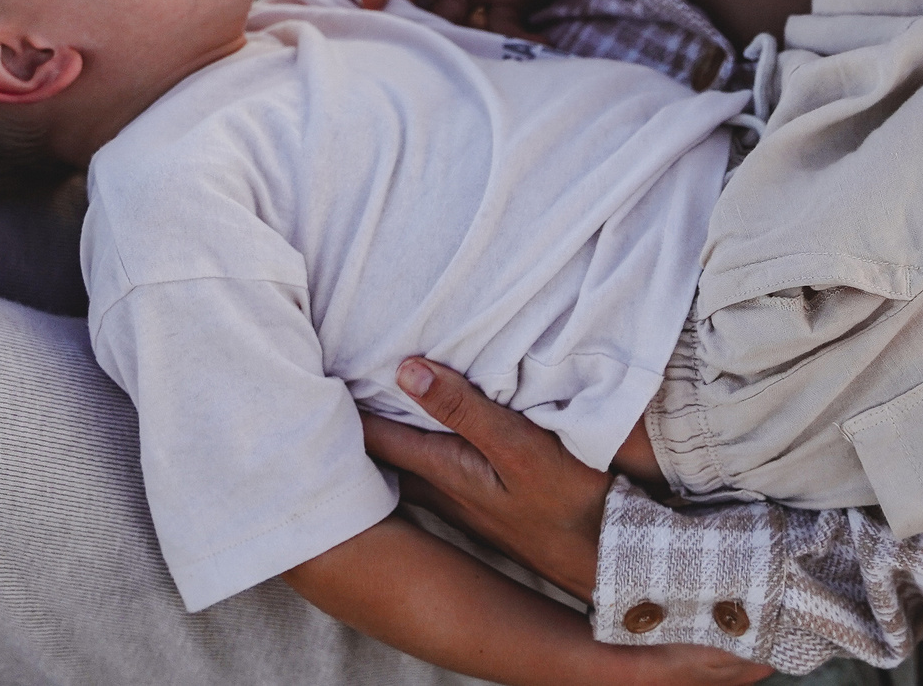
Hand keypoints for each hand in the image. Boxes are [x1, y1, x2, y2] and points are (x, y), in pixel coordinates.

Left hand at [359, 357, 610, 601]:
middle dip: (359, 420)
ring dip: (387, 435)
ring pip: (403, 464)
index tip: (321, 373)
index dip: (344, 408)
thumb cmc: (565, 499)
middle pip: (381, 453)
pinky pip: (428, 473)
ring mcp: (457, 503)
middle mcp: (439, 490)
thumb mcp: (518, 445)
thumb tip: (405, 369)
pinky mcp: (477, 507)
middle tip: (335, 379)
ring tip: (368, 400)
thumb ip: (463, 409)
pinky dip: (414, 449)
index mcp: (441, 470)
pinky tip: (423, 434)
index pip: (374, 436)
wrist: (601, 554)